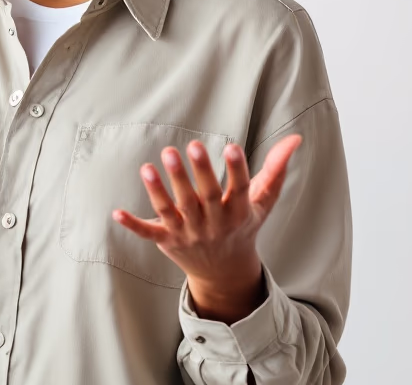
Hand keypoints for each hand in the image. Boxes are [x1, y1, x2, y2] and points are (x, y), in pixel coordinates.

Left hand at [112, 134, 302, 320]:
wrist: (225, 271)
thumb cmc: (243, 225)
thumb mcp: (263, 201)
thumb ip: (276, 168)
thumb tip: (296, 138)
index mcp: (237, 212)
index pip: (239, 189)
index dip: (237, 170)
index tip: (233, 147)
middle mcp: (212, 223)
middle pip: (203, 197)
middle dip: (196, 173)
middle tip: (190, 145)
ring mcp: (188, 233)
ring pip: (173, 210)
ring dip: (160, 190)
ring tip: (149, 166)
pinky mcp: (167, 241)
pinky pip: (149, 233)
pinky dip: (133, 226)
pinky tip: (116, 213)